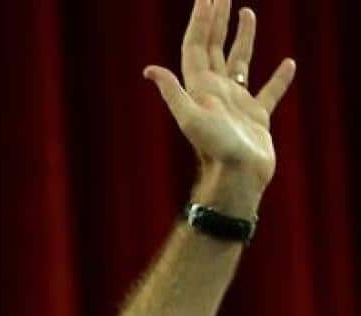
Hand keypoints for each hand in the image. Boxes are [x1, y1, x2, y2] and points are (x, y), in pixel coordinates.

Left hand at [144, 0, 295, 214]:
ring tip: (247, 12)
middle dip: (217, 20)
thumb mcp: (190, 118)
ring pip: (240, 61)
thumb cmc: (215, 150)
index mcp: (200, 87)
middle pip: (214, 47)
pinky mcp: (257, 116)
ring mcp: (237, 103)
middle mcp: (216, 91)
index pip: (197, 45)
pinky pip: (269, 91)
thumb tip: (149, 69)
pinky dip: (278, 77)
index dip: (201, 21)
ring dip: (243, 37)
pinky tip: (288, 63)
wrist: (236, 179)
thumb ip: (173, 92)